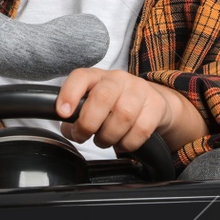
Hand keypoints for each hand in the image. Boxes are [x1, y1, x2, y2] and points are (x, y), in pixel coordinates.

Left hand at [53, 68, 203, 153]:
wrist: (152, 101)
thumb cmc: (115, 104)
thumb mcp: (93, 103)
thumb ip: (77, 115)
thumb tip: (69, 129)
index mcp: (97, 76)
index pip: (81, 77)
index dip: (70, 94)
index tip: (63, 112)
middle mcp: (118, 79)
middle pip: (103, 97)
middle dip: (88, 123)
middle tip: (83, 135)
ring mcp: (140, 90)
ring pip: (123, 116)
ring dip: (108, 136)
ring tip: (104, 140)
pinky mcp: (156, 105)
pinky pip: (141, 130)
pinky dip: (127, 143)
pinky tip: (122, 142)